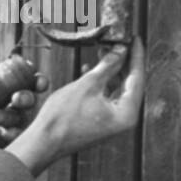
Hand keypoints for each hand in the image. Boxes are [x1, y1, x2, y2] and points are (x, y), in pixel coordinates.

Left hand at [0, 59, 48, 176]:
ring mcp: (15, 125)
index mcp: (11, 90)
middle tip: (14, 98)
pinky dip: (8, 134)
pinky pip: (16, 138)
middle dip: (26, 98)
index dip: (38, 80)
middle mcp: (17, 107)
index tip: (36, 80)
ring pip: (21, 119)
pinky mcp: (9, 140)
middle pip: (31, 100)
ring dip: (8, 116)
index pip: (31, 83)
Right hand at [4, 38, 144, 175]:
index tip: (135, 37)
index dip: (136, 55)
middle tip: (119, 40)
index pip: (137, 78)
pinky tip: (90, 70)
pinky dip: (101, 83)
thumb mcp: (88, 85)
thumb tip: (121, 50)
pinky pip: (105, 97)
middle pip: (129, 83)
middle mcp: (123, 120)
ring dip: (110, 70)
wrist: (43, 143)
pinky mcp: (100, 121)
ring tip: (103, 50)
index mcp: (127, 114)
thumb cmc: (64, 117)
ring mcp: (111, 122)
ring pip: (116, 89)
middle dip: (122, 61)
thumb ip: (108, 66)